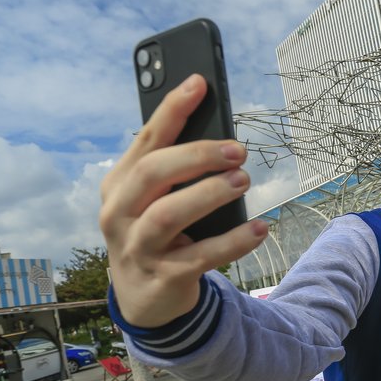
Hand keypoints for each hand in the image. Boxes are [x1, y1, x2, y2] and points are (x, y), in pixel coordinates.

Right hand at [99, 74, 267, 326]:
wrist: (144, 297)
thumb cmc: (157, 232)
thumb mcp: (156, 199)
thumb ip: (177, 169)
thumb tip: (222, 135)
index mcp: (119, 183)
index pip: (146, 140)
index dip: (172, 110)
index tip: (200, 83)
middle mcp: (120, 213)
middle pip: (153, 174)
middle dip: (196, 155)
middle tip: (237, 150)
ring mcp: (138, 247)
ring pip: (168, 215)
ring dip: (209, 194)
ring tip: (243, 180)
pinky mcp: (164, 277)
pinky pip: (201, 257)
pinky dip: (234, 241)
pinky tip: (261, 228)